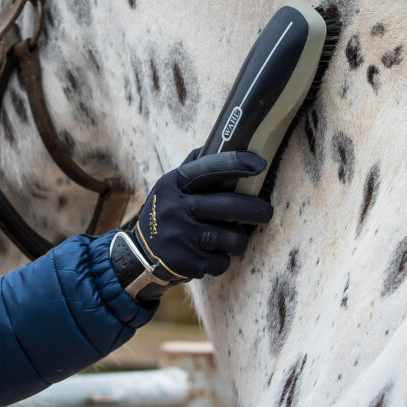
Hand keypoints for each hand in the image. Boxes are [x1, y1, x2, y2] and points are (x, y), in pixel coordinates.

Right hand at [109, 150, 273, 302]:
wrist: (139, 256)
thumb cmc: (165, 215)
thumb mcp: (169, 188)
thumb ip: (191, 169)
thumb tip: (218, 142)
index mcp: (173, 185)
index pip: (207, 169)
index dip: (235, 164)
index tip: (260, 164)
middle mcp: (175, 209)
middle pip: (227, 206)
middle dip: (255, 209)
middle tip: (267, 211)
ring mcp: (181, 237)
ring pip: (231, 237)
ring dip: (239, 239)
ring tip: (232, 239)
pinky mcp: (187, 263)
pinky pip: (222, 262)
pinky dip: (222, 260)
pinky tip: (209, 256)